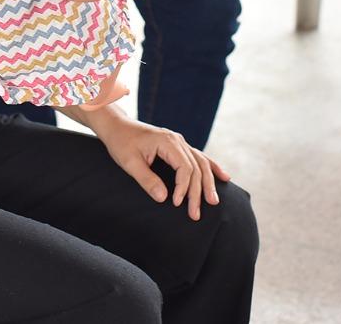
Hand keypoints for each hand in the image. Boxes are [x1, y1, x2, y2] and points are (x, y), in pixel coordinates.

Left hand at [89, 110, 231, 220]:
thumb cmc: (121, 143)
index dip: (183, 188)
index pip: (185, 168)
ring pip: (201, 163)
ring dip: (208, 183)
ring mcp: (179, 142)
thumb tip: (163, 198)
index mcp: (168, 142)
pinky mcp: (178, 146)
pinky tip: (223, 177)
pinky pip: (199, 157)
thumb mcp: (130, 163)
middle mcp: (177, 140)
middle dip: (198, 192)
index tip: (177, 204)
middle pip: (196, 168)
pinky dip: (211, 167)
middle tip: (196, 214)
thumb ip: (147, 179)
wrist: (116, 126)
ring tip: (213, 201)